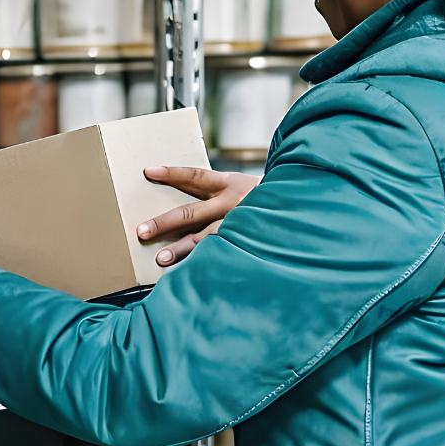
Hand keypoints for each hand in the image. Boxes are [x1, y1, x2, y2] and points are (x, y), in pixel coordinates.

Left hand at [137, 167, 262, 267]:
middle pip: (191, 213)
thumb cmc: (266, 200)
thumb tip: (184, 209)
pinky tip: (190, 274)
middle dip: (165, 222)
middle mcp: (233, 204)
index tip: (149, 172)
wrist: (302, 208)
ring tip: (161, 259)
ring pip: (205, 239)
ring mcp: (240, 226)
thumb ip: (219, 195)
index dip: (172, 174)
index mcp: (230, 184)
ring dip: (181, 249)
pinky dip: (206, 263)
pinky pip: (224, 254)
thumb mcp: (245, 187)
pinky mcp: (249, 243)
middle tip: (142, 231)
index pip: (196, 176)